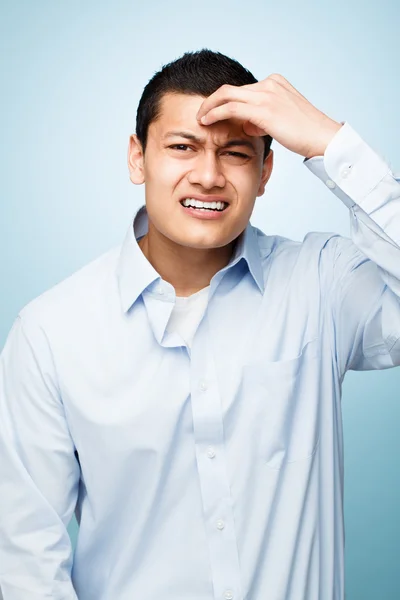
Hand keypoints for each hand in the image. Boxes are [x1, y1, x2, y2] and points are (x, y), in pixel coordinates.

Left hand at [196, 74, 341, 158]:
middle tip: (200, 113)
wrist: (322, 137)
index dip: (225, 103)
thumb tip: (247, 123)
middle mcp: (269, 84)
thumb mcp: (281, 120)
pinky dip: (215, 113)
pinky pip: (230, 107)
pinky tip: (205, 121)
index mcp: (275, 83)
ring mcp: (266, 94)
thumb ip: (262, 118)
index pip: (242, 90)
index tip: (213, 114)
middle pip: (230, 88)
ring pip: (226, 95)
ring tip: (200, 118)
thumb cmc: (304, 134)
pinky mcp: (263, 109)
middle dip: (212, 101)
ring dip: (209, 106)